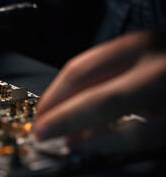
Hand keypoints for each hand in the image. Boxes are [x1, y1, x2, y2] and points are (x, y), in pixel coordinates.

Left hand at [35, 31, 165, 152]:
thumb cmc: (165, 63)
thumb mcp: (137, 56)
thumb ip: (104, 74)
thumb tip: (61, 105)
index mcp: (138, 44)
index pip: (81, 69)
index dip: (53, 95)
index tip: (38, 112)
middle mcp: (158, 66)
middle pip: (98, 95)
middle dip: (63, 118)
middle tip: (40, 133)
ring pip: (128, 126)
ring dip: (90, 140)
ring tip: (66, 143)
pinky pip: (148, 138)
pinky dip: (118, 145)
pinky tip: (98, 145)